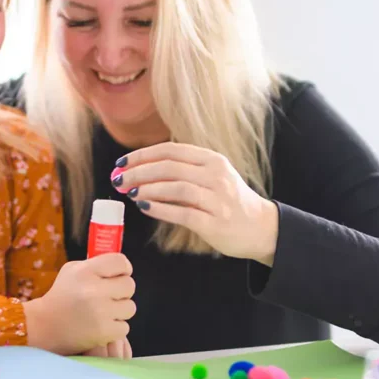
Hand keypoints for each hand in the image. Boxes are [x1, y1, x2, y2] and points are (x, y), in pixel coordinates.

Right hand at [25, 253, 135, 354]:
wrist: (44, 326)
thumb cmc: (61, 295)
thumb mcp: (72, 271)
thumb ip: (97, 265)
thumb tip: (122, 267)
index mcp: (86, 271)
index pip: (120, 262)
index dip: (123, 269)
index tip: (119, 276)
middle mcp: (94, 290)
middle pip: (129, 285)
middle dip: (121, 291)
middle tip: (109, 297)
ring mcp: (100, 312)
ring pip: (130, 307)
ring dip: (120, 311)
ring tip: (104, 313)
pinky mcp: (104, 332)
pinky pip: (125, 327)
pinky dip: (115, 328)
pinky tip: (101, 326)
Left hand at [114, 142, 279, 264]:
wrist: (261, 228)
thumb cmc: (230, 201)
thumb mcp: (213, 176)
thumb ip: (185, 170)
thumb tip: (142, 170)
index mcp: (212, 160)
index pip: (171, 150)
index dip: (143, 155)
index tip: (122, 162)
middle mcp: (216, 176)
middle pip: (170, 167)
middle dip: (139, 172)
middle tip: (118, 179)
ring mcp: (217, 199)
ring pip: (175, 188)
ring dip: (147, 189)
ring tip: (128, 193)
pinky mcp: (215, 222)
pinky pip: (183, 213)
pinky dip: (160, 209)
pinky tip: (144, 208)